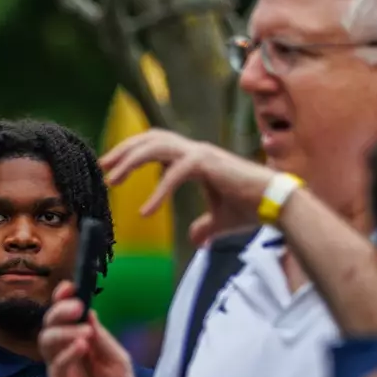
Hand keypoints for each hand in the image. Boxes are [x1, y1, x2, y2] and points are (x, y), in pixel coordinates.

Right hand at [38, 282, 139, 376]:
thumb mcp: (118, 359)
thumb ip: (103, 338)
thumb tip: (90, 313)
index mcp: (81, 338)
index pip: (66, 314)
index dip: (63, 299)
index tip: (69, 287)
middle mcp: (66, 350)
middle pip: (50, 323)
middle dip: (60, 311)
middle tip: (76, 307)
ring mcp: (60, 367)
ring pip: (46, 341)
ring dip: (63, 331)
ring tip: (83, 333)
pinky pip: (56, 365)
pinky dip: (67, 353)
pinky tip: (80, 348)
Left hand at [100, 130, 275, 237]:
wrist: (275, 205)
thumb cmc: (250, 209)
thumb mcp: (219, 221)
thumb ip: (204, 227)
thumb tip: (195, 238)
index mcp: (194, 158)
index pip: (155, 145)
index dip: (131, 152)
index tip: (110, 167)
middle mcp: (195, 151)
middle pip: (150, 139)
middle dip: (123, 150)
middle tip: (101, 167)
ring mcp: (202, 154)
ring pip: (158, 147)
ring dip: (131, 161)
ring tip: (112, 180)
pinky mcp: (208, 165)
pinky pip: (175, 174)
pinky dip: (158, 191)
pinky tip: (145, 212)